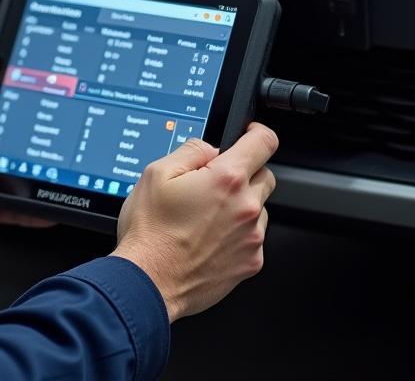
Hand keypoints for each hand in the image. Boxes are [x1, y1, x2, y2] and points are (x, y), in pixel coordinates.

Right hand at [113, 122, 277, 320]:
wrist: (149, 281)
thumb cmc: (151, 232)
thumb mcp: (156, 173)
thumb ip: (191, 150)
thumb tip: (210, 149)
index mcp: (226, 179)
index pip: (264, 142)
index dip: (257, 132)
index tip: (250, 134)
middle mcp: (246, 207)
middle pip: (264, 175)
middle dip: (244, 172)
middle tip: (213, 183)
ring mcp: (252, 238)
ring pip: (259, 208)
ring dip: (241, 204)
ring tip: (205, 216)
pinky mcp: (251, 263)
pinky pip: (253, 237)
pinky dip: (238, 233)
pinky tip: (209, 237)